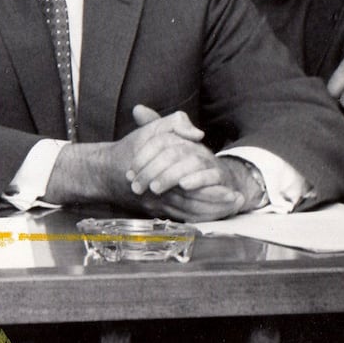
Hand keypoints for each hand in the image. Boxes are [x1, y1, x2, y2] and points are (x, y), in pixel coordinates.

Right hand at [46, 105, 246, 220]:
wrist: (104, 172)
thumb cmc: (130, 150)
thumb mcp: (149, 130)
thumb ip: (172, 124)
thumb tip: (196, 132)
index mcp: (160, 173)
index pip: (192, 186)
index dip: (214, 190)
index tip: (233, 189)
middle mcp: (159, 193)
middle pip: (194, 204)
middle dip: (219, 204)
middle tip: (239, 201)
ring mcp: (158, 205)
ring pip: (189, 213)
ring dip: (213, 212)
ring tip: (233, 207)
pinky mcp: (157, 211)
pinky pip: (182, 219)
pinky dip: (200, 218)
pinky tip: (216, 214)